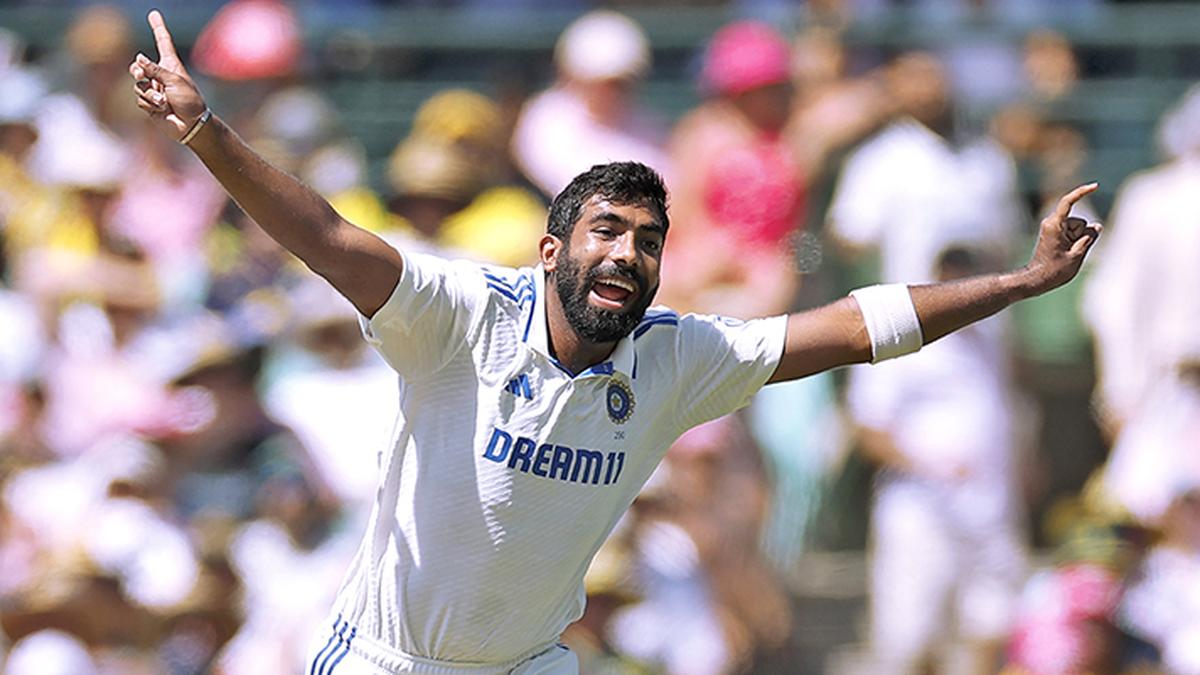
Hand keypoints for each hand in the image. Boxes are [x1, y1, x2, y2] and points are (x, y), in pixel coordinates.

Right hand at [128, 10, 207, 140]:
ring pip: (137, 86)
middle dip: (137, 70)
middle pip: (139, 66)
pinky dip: (150, 104)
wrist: (191, 125)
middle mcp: (161, 76)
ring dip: (150, 94)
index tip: (154, 14)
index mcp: (171, 66)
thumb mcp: (174, 81)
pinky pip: (140, 99)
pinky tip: (162, 109)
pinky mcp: (149, 104)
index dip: (158, 28)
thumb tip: (139, 59)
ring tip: (164, 101)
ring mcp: (154, 89)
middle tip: (141, 76)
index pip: (163, 42)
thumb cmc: (189, 101)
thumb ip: (155, 69)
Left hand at [1024, 183, 1102, 293]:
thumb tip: (1097, 226)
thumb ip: (1090, 238)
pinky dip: (1075, 241)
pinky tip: (1066, 254)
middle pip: (1079, 221)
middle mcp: (1051, 223)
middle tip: (1069, 252)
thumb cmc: (1054, 269)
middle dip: (1082, 234)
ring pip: (1078, 228)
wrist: (1036, 280)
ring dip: (1078, 239)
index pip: (1068, 202)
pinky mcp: (1054, 234)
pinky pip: (1073, 233)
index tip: (1095, 186)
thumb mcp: (1077, 254)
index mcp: (1054, 224)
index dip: (1082, 192)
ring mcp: (1052, 229)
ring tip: (1066, 254)